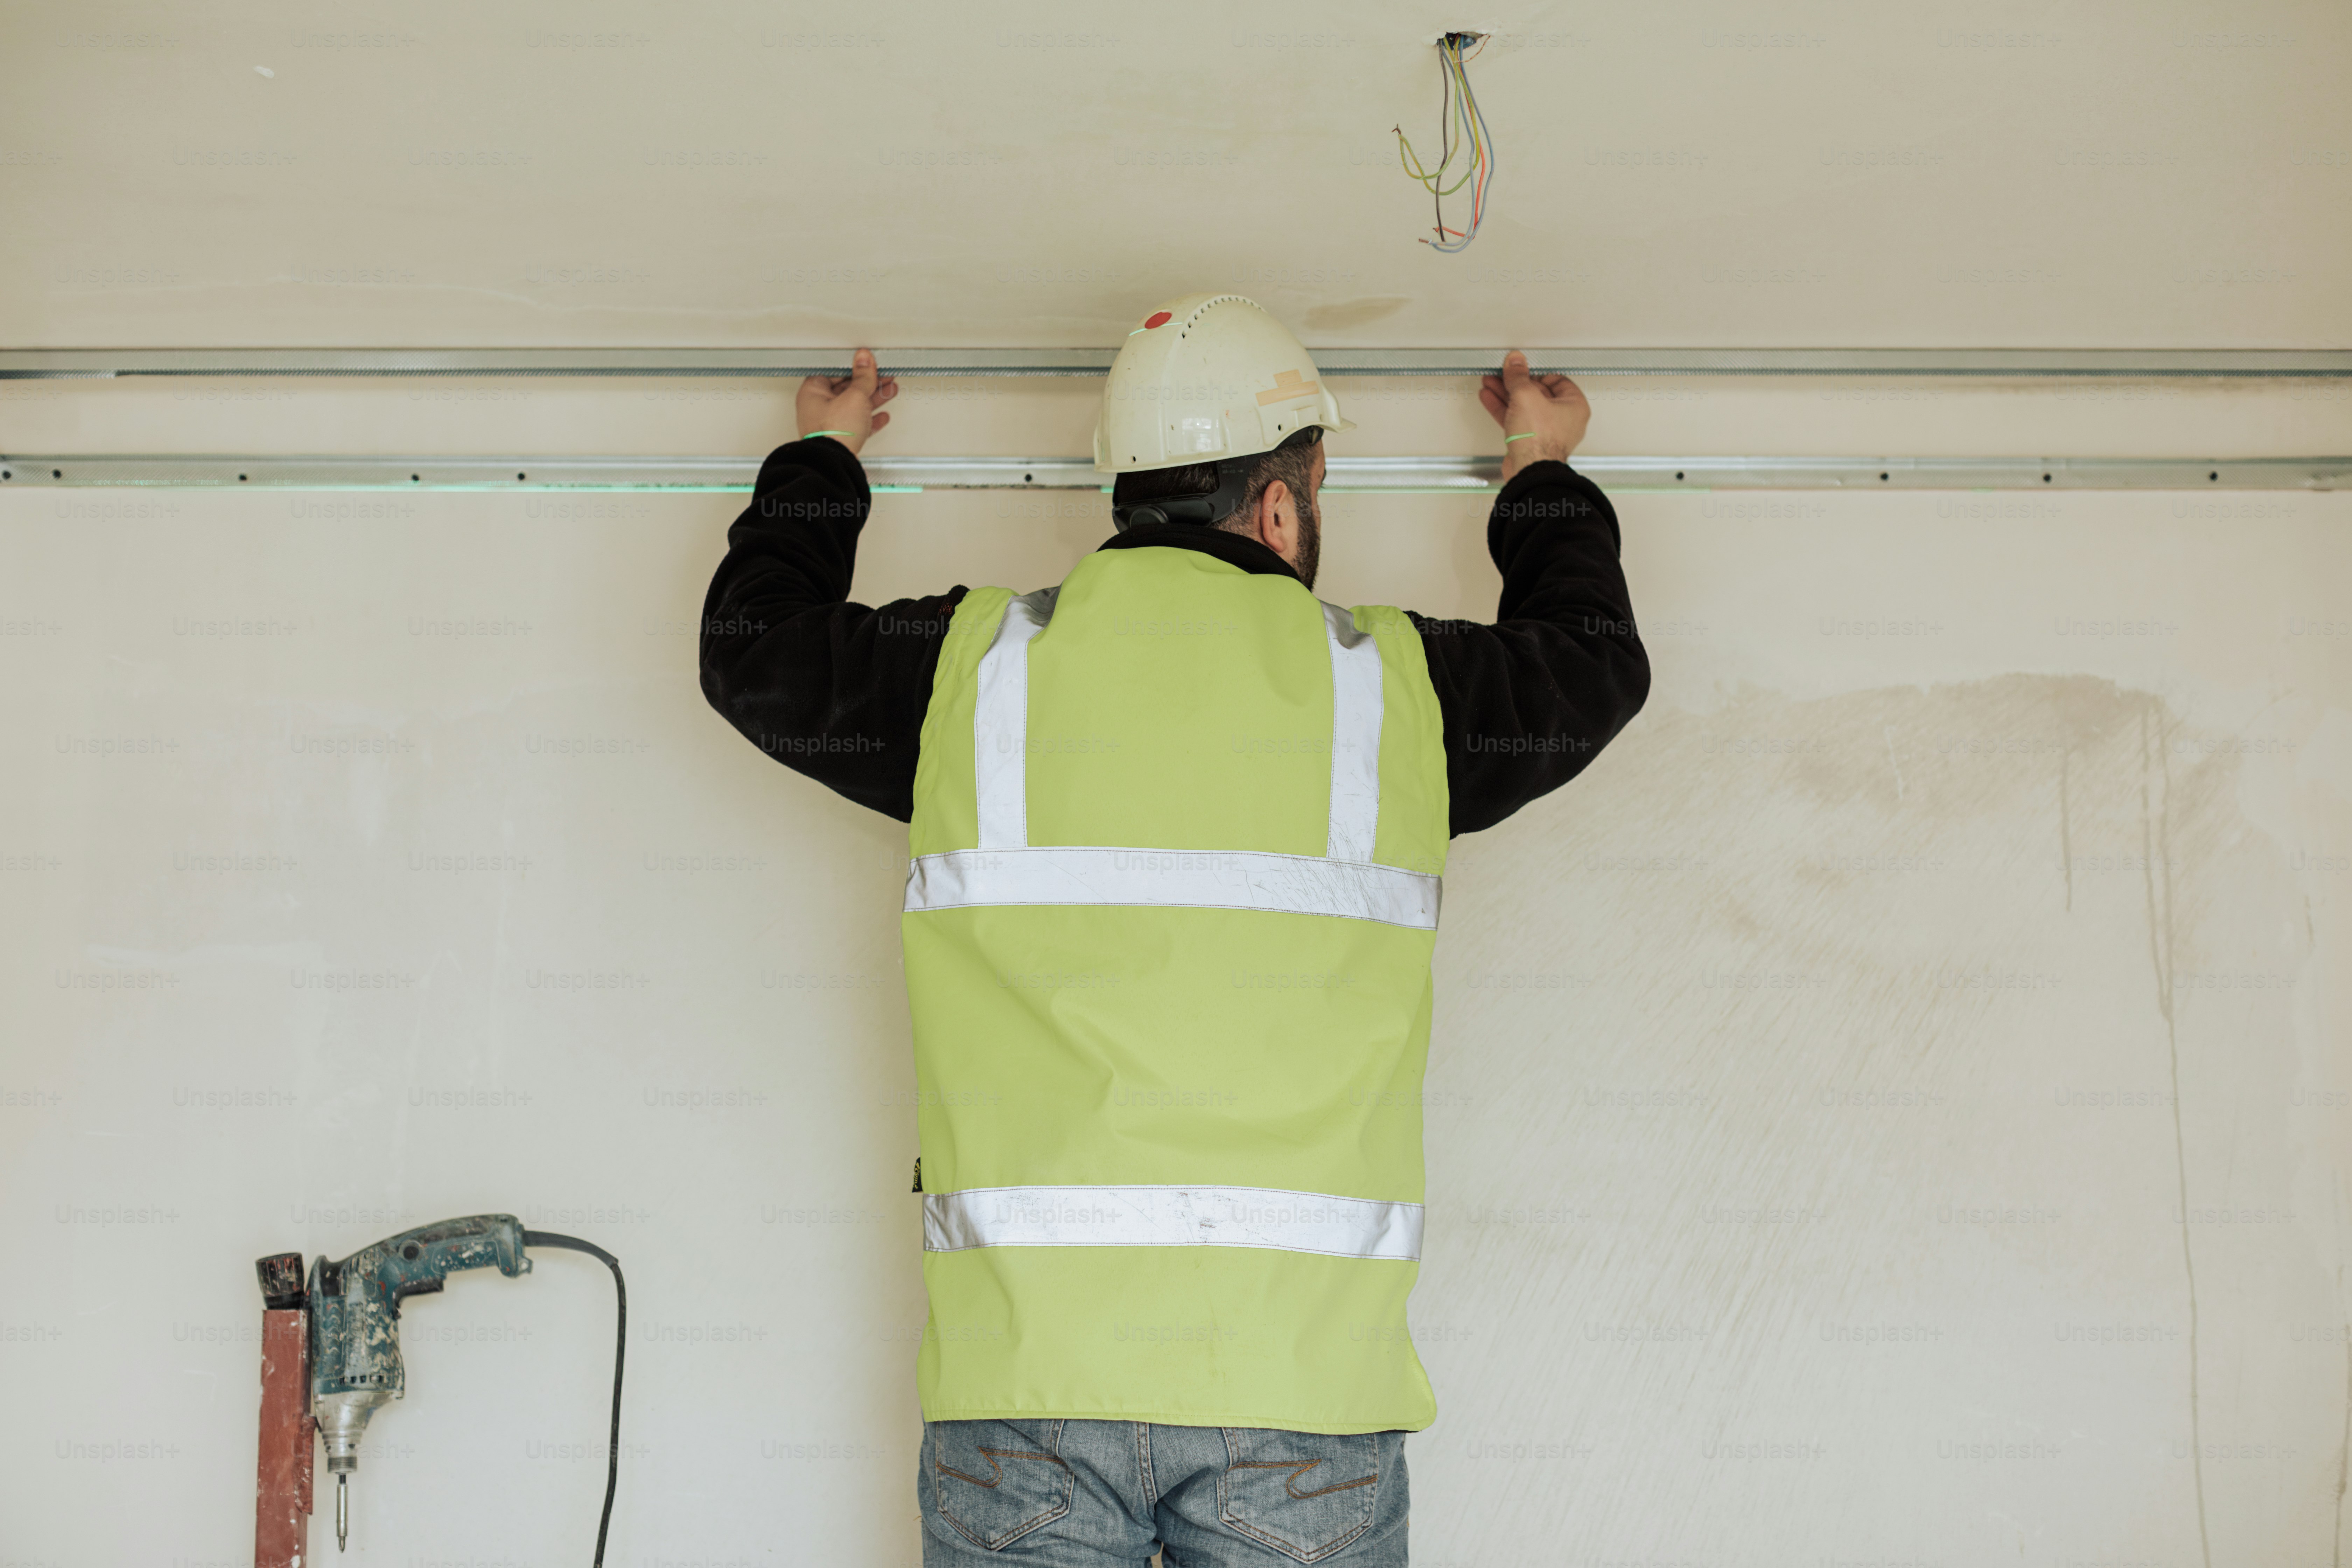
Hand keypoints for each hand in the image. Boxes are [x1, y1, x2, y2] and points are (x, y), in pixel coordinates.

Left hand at [796, 349, 897, 453]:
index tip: (869, 364)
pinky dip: (870, 420)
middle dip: (868, 383)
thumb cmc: (834, 432)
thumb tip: (864, 359)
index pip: (835, 371)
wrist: (835, 463)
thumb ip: (863, 377)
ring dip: (873, 399)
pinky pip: (856, 425)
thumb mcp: (854, 396)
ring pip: (854, 406)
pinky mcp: (839, 438)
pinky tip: (881, 416)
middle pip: (846, 388)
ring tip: (889, 391)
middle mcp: (817, 407)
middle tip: (883, 376)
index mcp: (813, 391)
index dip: (854, 366)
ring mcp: (828, 424)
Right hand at [1479, 351, 1589, 481]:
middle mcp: (1563, 420)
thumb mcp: (1526, 396)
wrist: (1529, 470)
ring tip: (1491, 383)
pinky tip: (1490, 398)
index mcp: (1574, 406)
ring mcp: (1546, 432)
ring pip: (1524, 407)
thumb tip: (1515, 362)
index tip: (1522, 367)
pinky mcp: (1530, 442)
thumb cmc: (1539, 440)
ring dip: (1506, 394)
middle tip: (1502, 373)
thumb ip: (1518, 376)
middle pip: (1537, 393)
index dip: (1537, 372)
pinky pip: (1516, 420)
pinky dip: (1503, 409)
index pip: (1557, 380)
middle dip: (1516, 383)